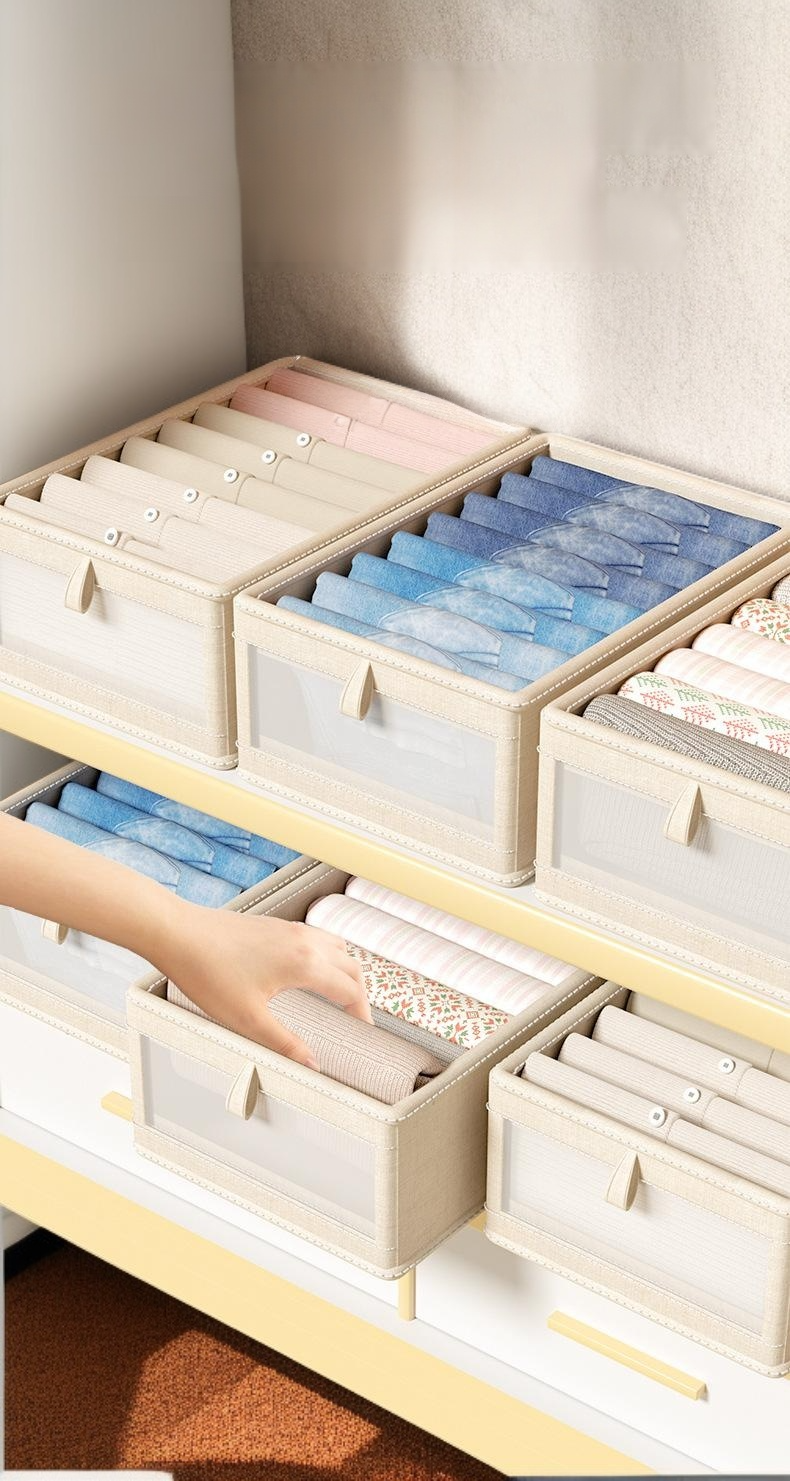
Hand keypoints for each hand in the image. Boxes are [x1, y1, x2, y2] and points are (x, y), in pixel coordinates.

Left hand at [158, 904, 369, 1067]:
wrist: (179, 934)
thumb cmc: (207, 972)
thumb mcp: (248, 1019)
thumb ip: (285, 1044)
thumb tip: (312, 1064)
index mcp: (304, 964)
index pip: (350, 990)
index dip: (362, 1013)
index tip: (363, 1030)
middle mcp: (304, 941)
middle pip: (350, 966)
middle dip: (359, 993)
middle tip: (356, 1016)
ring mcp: (289, 929)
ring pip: (336, 946)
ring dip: (345, 969)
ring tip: (339, 992)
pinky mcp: (274, 925)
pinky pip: (316, 937)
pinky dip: (326, 954)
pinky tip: (308, 969)